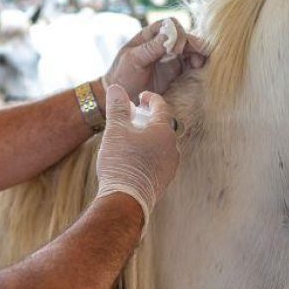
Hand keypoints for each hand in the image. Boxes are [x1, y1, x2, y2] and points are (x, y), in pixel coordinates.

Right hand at [95, 85, 179, 225]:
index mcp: (164, 132)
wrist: (126, 200)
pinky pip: (159, 160)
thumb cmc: (122, 163)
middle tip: (136, 116)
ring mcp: (170, 166)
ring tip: (134, 137)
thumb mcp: (115, 130)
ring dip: (150, 137)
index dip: (151, 99)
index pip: (162, 107)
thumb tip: (116, 87)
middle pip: (164, 126)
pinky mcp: (164, 181)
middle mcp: (172, 148)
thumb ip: (117, 107)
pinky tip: (135, 158)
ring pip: (162, 145)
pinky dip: (149, 153)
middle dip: (150, 119)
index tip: (141, 97)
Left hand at [100, 18, 206, 104]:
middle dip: (192, 44)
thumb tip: (169, 35)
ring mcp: (170, 58)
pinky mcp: (176, 72)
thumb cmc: (121, 76)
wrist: (121, 98)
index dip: (177, 32)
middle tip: (197, 56)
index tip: (176, 49)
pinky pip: (190, 64)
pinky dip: (197, 64)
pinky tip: (199, 69)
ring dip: (198, 53)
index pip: (169, 24)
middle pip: (184, 36)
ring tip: (199, 64)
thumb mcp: (133, 60)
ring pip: (190, 49)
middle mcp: (162, 44)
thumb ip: (151, 47)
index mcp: (149, 36)